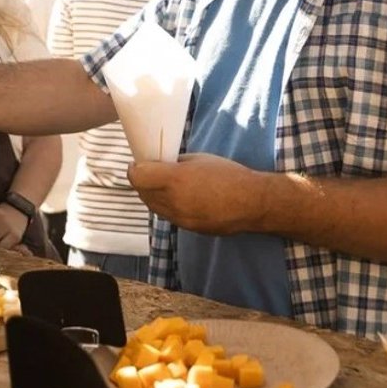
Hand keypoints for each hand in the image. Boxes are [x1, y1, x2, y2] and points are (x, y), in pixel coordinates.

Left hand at [128, 154, 265, 234]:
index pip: (138, 177)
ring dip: (151, 195)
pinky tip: (175, 197)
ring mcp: (180, 218)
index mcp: (175, 179)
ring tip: (160, 184)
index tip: (137, 163)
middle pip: (142, 193)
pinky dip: (164, 206)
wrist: (252, 203)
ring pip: (153, 207)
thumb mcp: (199, 159)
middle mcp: (173, 201)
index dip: (134, 169)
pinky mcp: (188, 228)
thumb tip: (162, 165)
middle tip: (147, 171)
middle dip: (141, 181)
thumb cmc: (229, 175)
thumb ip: (176, 163)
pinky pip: (167, 216)